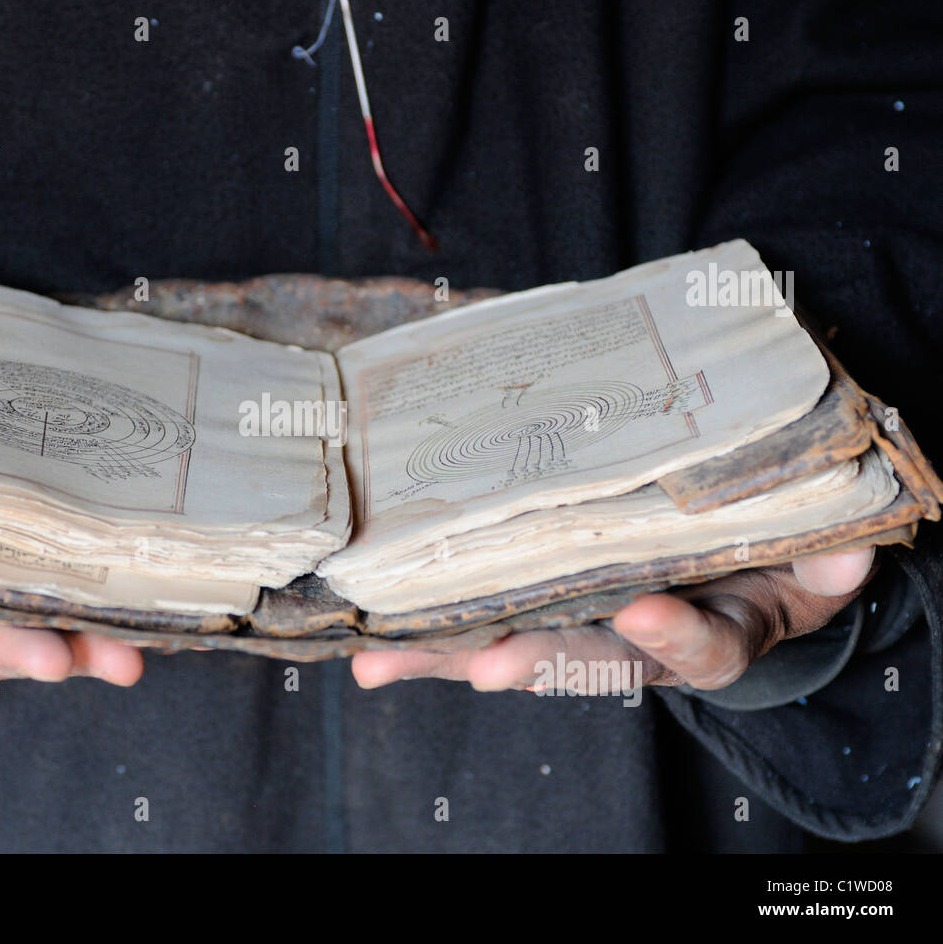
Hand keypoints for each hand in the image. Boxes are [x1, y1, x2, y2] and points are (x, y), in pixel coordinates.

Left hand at [352, 548, 875, 693]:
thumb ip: (825, 564)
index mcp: (708, 637)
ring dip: (445, 655)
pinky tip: (371, 648)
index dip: (672, 633)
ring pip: (511, 647)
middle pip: (580, 659)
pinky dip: (428, 639)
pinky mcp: (538, 610)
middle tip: (485, 665)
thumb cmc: (768, 573)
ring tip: (381, 660)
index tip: (648, 615)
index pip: (695, 643)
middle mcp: (633, 645)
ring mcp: (579, 630)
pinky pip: (480, 629)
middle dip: (531, 661)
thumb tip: (845, 549)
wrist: (731, 586)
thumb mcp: (812, 571)